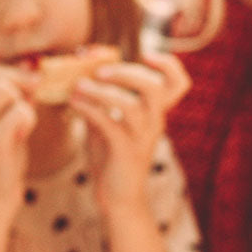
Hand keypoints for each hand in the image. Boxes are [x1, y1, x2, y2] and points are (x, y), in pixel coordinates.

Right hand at [0, 62, 35, 213]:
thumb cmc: (1, 163)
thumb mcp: (1, 126)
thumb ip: (12, 101)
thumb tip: (31, 70)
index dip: (8, 71)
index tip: (28, 85)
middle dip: (20, 82)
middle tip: (33, 100)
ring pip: (6, 89)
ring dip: (24, 101)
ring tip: (24, 122)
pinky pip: (18, 112)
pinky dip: (29, 118)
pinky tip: (24, 134)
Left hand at [69, 51, 189, 208]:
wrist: (117, 197)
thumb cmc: (111, 157)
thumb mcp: (107, 123)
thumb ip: (101, 101)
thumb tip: (81, 73)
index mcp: (154, 112)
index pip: (178, 84)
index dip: (169, 65)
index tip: (147, 53)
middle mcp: (154, 123)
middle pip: (155, 88)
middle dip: (127, 73)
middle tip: (100, 71)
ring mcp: (142, 139)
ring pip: (132, 105)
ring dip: (102, 92)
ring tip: (78, 86)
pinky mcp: (126, 153)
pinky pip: (111, 125)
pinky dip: (90, 110)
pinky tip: (73, 104)